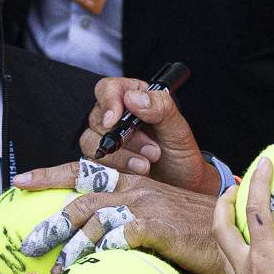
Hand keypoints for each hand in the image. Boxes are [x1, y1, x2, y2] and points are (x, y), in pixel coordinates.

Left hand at [12, 161, 224, 273]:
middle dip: (51, 222)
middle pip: (81, 198)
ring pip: (94, 220)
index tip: (19, 181)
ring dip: (71, 247)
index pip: (84, 170)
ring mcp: (146, 206)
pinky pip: (118, 238)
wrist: (237, 236)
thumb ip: (129, 225)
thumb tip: (100, 246)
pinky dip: (101, 254)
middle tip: (29, 244)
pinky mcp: (156, 226)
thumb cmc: (198, 234)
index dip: (49, 174)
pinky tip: (90, 272)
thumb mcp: (160, 222)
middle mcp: (136, 189)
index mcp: (133, 183)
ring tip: (57, 270)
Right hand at [75, 74, 217, 194]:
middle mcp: (117, 116)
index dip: (108, 102)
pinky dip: (115, 169)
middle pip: (97, 118)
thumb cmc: (181, 155)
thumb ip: (160, 108)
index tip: (113, 120)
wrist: (183, 185)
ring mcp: (108, 140)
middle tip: (152, 151)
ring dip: (119, 156)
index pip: (108, 89)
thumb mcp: (178, 129)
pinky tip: (136, 173)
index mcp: (135, 97)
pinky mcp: (104, 162)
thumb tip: (132, 98)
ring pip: (90, 142)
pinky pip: (94, 164)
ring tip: (146, 165)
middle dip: (124, 139)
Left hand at [213, 160, 273, 273]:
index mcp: (264, 257)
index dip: (258, 183)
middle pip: (222, 227)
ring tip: (232, 215)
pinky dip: (234, 256)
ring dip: (224, 228)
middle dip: (224, 204)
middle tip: (233, 188)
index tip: (265, 162)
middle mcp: (245, 267)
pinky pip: (230, 270)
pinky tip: (248, 259)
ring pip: (221, 249)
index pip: (256, 211)